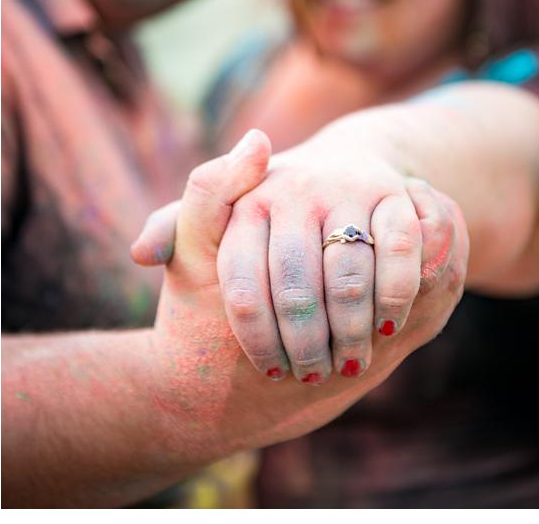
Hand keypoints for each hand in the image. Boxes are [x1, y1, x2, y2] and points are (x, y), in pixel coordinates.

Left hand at [135, 134, 466, 385]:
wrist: (346, 162)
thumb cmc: (273, 209)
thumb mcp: (221, 218)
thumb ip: (176, 233)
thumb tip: (141, 255)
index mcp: (245, 202)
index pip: (242, 283)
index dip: (257, 336)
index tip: (269, 371)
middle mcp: (293, 190)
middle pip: (296, 287)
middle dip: (305, 342)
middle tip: (309, 377)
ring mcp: (346, 190)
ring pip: (349, 276)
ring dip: (351, 330)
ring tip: (348, 364)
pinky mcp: (393, 194)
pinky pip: (397, 252)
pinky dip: (395, 297)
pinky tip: (388, 328)